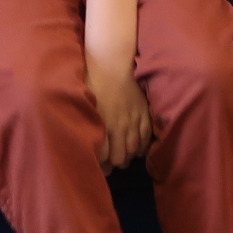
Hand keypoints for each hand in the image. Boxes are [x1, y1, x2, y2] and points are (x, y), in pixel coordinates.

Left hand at [84, 48, 153, 171]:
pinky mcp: (144, 113)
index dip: (102, 165)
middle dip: (114, 163)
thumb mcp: (86, 107)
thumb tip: (86, 144)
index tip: (100, 167)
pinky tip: (136, 149)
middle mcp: (120, 126)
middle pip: (120, 158)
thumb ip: (89, 127)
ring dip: (128, 156)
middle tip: (111, 164)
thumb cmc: (93, 85)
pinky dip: (141, 146)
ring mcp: (134, 120)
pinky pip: (146, 137)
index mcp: (105, 126)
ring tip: (123, 158)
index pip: (105, 157)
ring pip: (134, 150)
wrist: (111, 65)